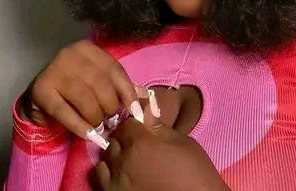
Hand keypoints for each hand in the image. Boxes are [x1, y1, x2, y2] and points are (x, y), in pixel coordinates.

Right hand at [18, 39, 147, 144]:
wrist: (39, 97)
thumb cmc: (75, 88)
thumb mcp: (97, 81)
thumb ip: (118, 86)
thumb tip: (143, 97)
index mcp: (88, 49)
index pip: (114, 69)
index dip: (127, 91)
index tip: (134, 111)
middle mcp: (70, 54)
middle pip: (100, 83)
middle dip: (111, 105)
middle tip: (113, 120)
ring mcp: (54, 70)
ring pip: (85, 97)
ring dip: (96, 116)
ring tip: (100, 126)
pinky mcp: (41, 90)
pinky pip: (65, 112)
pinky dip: (80, 126)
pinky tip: (89, 135)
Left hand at [92, 100, 229, 190]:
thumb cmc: (194, 171)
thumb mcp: (181, 142)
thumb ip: (158, 126)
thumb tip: (145, 111)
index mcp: (140, 144)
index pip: (126, 124)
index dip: (134, 124)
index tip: (142, 128)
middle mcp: (122, 163)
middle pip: (113, 141)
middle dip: (125, 140)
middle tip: (139, 145)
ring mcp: (116, 184)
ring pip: (104, 161)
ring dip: (115, 158)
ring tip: (131, 162)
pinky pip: (101, 181)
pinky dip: (109, 176)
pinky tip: (125, 176)